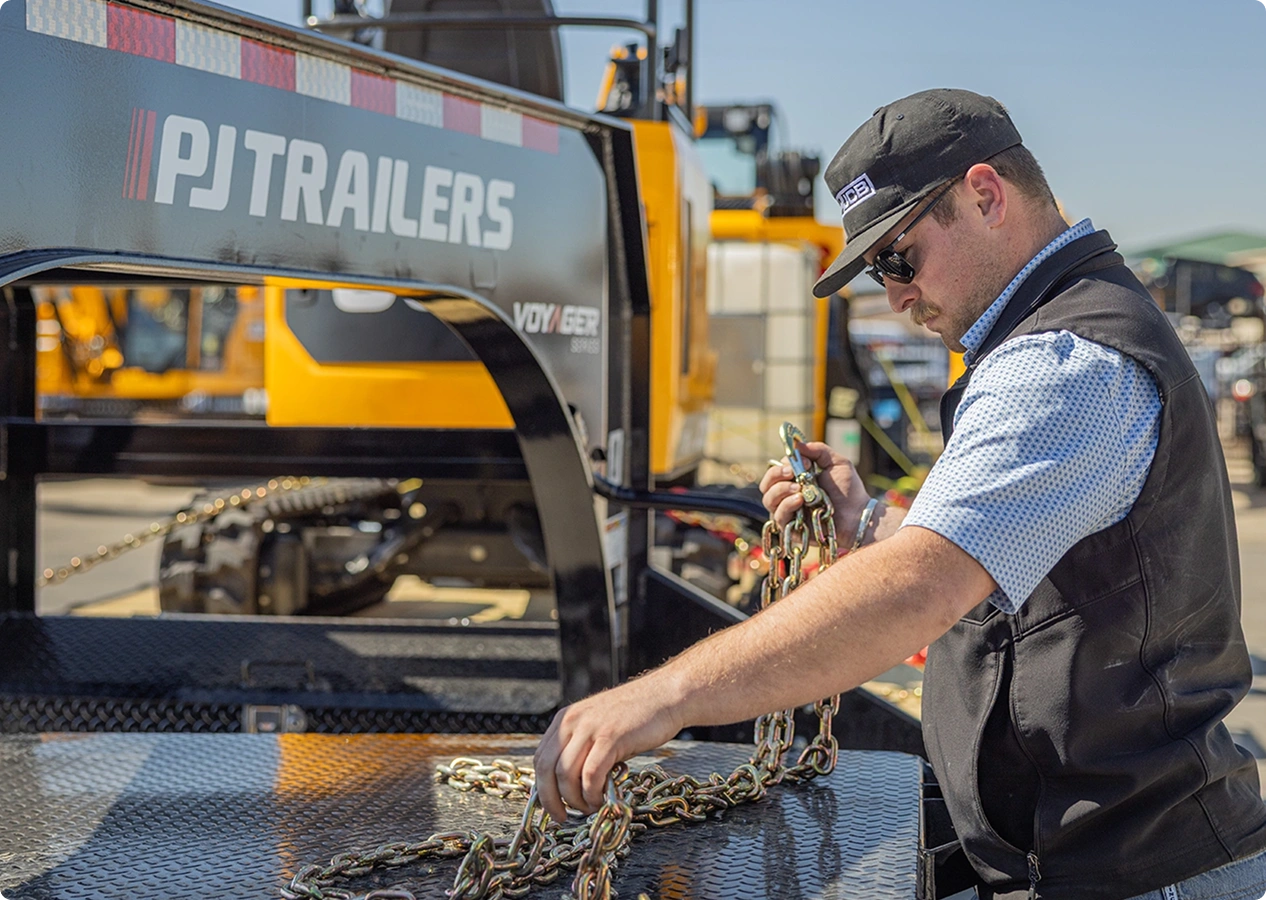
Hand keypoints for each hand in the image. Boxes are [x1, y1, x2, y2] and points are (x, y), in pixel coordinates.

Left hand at [533, 675, 682, 822]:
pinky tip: (601, 799)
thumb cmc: (636, 716)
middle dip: (551, 800)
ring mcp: (590, 728)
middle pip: (547, 769)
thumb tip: (570, 785)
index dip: (542, 788)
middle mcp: (572, 722)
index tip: (551, 806)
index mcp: (565, 719)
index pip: (540, 759)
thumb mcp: (598, 727)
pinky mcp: (611, 737)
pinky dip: (593, 794)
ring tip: (590, 807)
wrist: (664, 696)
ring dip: (575, 799)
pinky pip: (591, 774)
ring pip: (566, 775)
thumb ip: (581, 749)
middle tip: (563, 816)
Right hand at [759, 441, 869, 533]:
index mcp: (796, 480)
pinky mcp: (790, 528)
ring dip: (781, 490)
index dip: (786, 464)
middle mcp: (788, 495)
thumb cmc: (849, 491)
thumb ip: (818, 450)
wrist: (858, 515)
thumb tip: (796, 443)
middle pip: (766, 484)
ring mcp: (788, 512)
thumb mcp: (837, 463)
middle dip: (776, 474)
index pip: (777, 469)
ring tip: (799, 490)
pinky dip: (786, 505)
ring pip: (768, 499)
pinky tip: (800, 501)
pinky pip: (778, 515)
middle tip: (793, 473)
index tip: (807, 464)